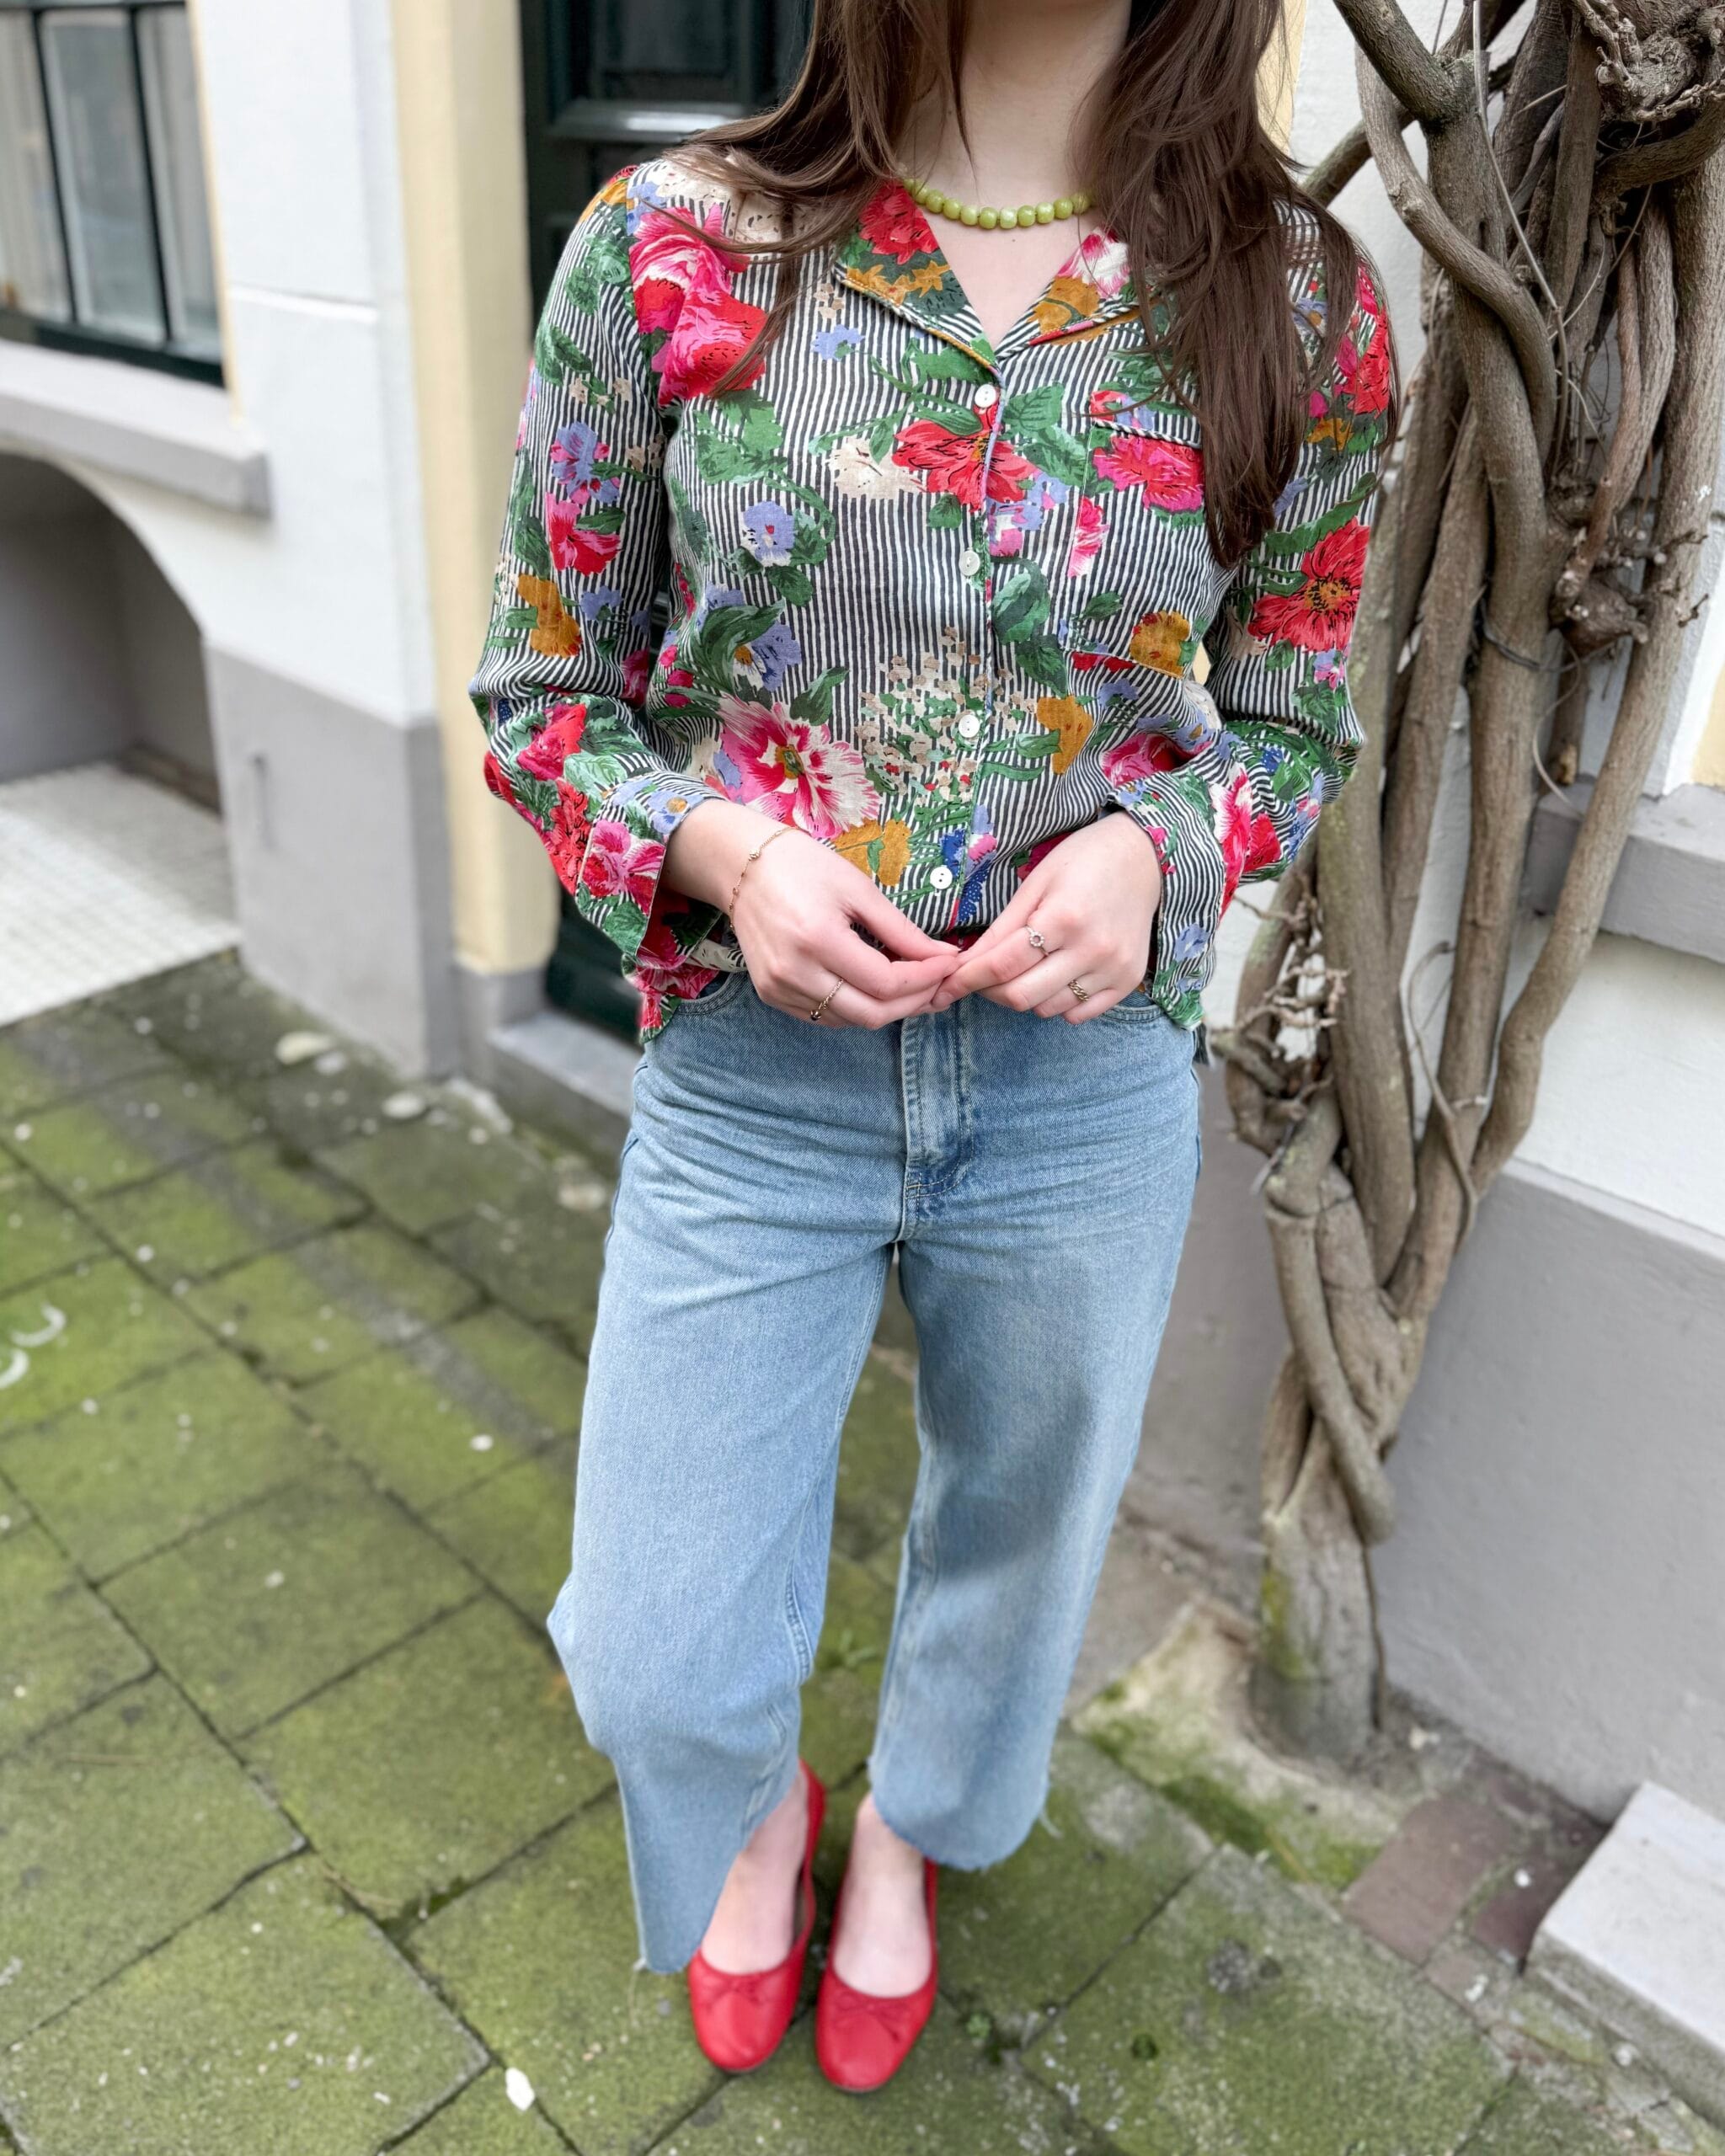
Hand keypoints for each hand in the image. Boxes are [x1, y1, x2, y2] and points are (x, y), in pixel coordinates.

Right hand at [664, 798, 961, 1026]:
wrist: (742, 867)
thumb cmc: (802, 866)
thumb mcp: (858, 889)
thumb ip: (901, 930)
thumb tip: (943, 956)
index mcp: (817, 939)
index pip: (886, 982)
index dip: (926, 978)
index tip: (950, 962)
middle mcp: (794, 972)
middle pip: (871, 1014)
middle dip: (914, 1002)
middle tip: (940, 983)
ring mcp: (779, 989)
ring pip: (850, 1021)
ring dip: (888, 1009)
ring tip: (915, 987)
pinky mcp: (772, 995)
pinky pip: (826, 1017)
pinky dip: (857, 1009)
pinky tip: (876, 989)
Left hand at [929, 811, 1162, 1019]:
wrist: (1145, 858)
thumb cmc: (1083, 862)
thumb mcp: (1036, 883)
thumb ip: (1001, 928)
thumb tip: (963, 965)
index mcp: (1064, 917)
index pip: (1002, 964)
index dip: (967, 979)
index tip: (945, 986)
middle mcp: (1092, 949)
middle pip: (1021, 996)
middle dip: (990, 991)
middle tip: (982, 976)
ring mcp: (1113, 969)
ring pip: (1047, 1009)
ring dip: (1024, 996)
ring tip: (1025, 969)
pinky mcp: (1127, 982)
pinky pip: (1078, 1015)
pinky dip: (1057, 1004)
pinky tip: (1055, 976)